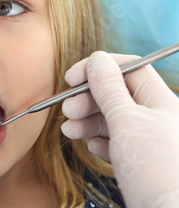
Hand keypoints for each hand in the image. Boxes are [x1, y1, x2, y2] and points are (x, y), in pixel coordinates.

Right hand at [61, 51, 178, 207]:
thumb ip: (109, 89)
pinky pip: (116, 142)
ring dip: (87, 121)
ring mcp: (148, 139)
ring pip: (112, 119)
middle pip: (116, 94)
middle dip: (87, 99)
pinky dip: (100, 141)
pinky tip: (93, 147)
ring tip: (70, 131)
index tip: (72, 77)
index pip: (129, 69)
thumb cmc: (157, 171)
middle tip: (68, 109)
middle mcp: (157, 117)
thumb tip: (97, 58)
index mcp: (162, 101)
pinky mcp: (140, 161)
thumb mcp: (127, 123)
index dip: (98, 68)